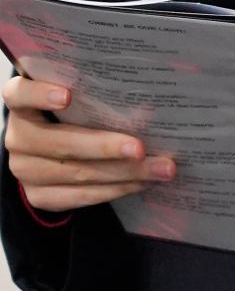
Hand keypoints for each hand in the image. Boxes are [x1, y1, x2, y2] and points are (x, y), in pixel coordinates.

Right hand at [2, 75, 176, 210]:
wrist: (51, 154)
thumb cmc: (73, 115)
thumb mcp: (76, 98)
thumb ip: (92, 94)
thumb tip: (145, 94)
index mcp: (21, 105)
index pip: (18, 95)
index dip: (39, 95)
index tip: (68, 96)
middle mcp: (17, 138)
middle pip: (61, 143)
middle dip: (106, 147)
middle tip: (141, 148)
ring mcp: (24, 170)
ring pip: (78, 174)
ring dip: (126, 173)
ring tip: (161, 168)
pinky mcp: (39, 196)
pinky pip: (81, 197)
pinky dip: (116, 189)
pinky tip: (143, 182)